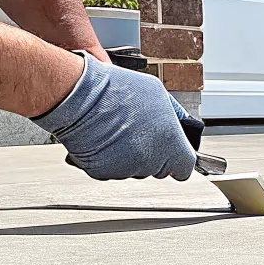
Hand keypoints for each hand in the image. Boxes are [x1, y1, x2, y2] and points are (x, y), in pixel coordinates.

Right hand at [31, 54, 197, 180]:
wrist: (79, 96)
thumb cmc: (117, 91)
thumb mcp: (159, 94)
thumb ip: (175, 116)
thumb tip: (183, 124)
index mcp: (171, 146)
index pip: (184, 168)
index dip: (177, 159)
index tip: (172, 153)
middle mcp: (150, 162)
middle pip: (157, 168)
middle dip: (151, 154)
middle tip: (138, 132)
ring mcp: (125, 169)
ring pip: (134, 169)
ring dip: (128, 156)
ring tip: (118, 130)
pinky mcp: (102, 172)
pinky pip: (111, 169)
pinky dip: (107, 158)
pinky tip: (104, 138)